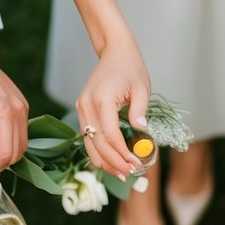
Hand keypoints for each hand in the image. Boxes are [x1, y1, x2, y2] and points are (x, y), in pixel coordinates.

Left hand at [0, 30, 28, 172]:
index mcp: (5, 113)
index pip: (7, 153)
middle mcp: (19, 113)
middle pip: (18, 153)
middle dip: (0, 162)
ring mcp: (24, 110)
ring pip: (22, 146)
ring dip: (5, 154)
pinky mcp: (22, 108)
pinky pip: (20, 134)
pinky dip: (8, 142)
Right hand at [76, 29, 149, 178]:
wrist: (114, 51)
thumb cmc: (131, 67)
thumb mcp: (142, 88)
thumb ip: (140, 112)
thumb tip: (143, 133)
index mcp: (102, 100)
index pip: (110, 136)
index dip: (122, 154)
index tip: (136, 165)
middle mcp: (87, 105)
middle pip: (98, 144)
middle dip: (114, 163)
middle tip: (129, 174)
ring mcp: (81, 108)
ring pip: (89, 145)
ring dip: (105, 162)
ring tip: (121, 173)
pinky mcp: (81, 111)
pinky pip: (88, 138)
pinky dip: (99, 152)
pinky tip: (112, 162)